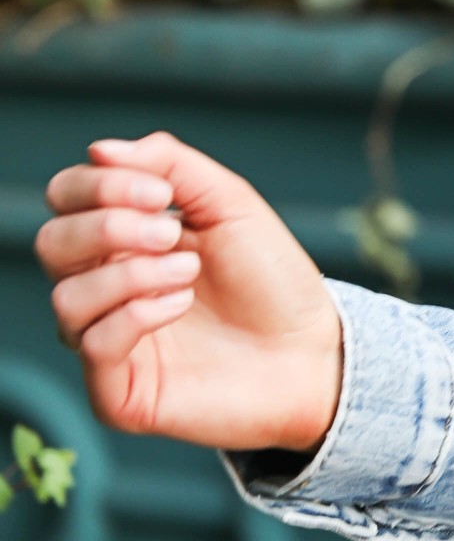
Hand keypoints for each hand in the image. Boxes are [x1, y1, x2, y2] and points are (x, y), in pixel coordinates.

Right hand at [37, 133, 343, 453]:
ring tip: (188, 274)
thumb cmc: (272, 279)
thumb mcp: (229, 203)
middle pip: (52, 244)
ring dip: (130, 275)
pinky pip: (92, 345)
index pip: (65, 198)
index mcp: (121, 239)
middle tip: (171, 233)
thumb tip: (99, 148)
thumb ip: (171, 165)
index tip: (162, 194)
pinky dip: (136, 316)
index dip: (99, 186)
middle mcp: (104, 287)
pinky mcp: (120, 391)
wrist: (313, 351)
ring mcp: (108, 339)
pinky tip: (180, 306)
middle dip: (107, 228)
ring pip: (66, 297)